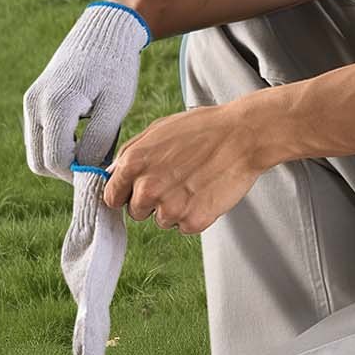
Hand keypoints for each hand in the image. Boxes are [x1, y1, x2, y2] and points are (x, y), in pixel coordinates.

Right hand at [23, 2, 149, 180]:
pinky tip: (85, 136)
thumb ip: (99, 142)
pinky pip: (39, 136)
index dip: (78, 176)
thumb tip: (86, 173)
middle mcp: (35, 104)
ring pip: (37, 152)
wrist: (106, 31)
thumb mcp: (115, 106)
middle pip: (39, 163)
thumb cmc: (116, 67)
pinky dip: (58, 145)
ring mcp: (31, 102)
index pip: (56, 161)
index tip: (102, 175)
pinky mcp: (34, 100)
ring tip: (94, 149)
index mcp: (56, 105)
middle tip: (97, 166)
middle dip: (67, 172)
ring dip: (62, 159)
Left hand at [102, 103, 277, 232]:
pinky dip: (196, 214)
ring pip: (162, 220)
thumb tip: (113, 174)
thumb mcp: (159, 130)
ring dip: (175, 208)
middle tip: (176, 180)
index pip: (111, 197)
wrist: (243, 136)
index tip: (136, 192)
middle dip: (152, 201)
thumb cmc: (204, 128)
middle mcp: (147, 188)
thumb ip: (131, 154)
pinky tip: (207, 191)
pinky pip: (185, 226)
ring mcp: (170, 207)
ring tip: (195, 182)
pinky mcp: (193, 221)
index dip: (126, 194)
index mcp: (133, 163)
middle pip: (136, 212)